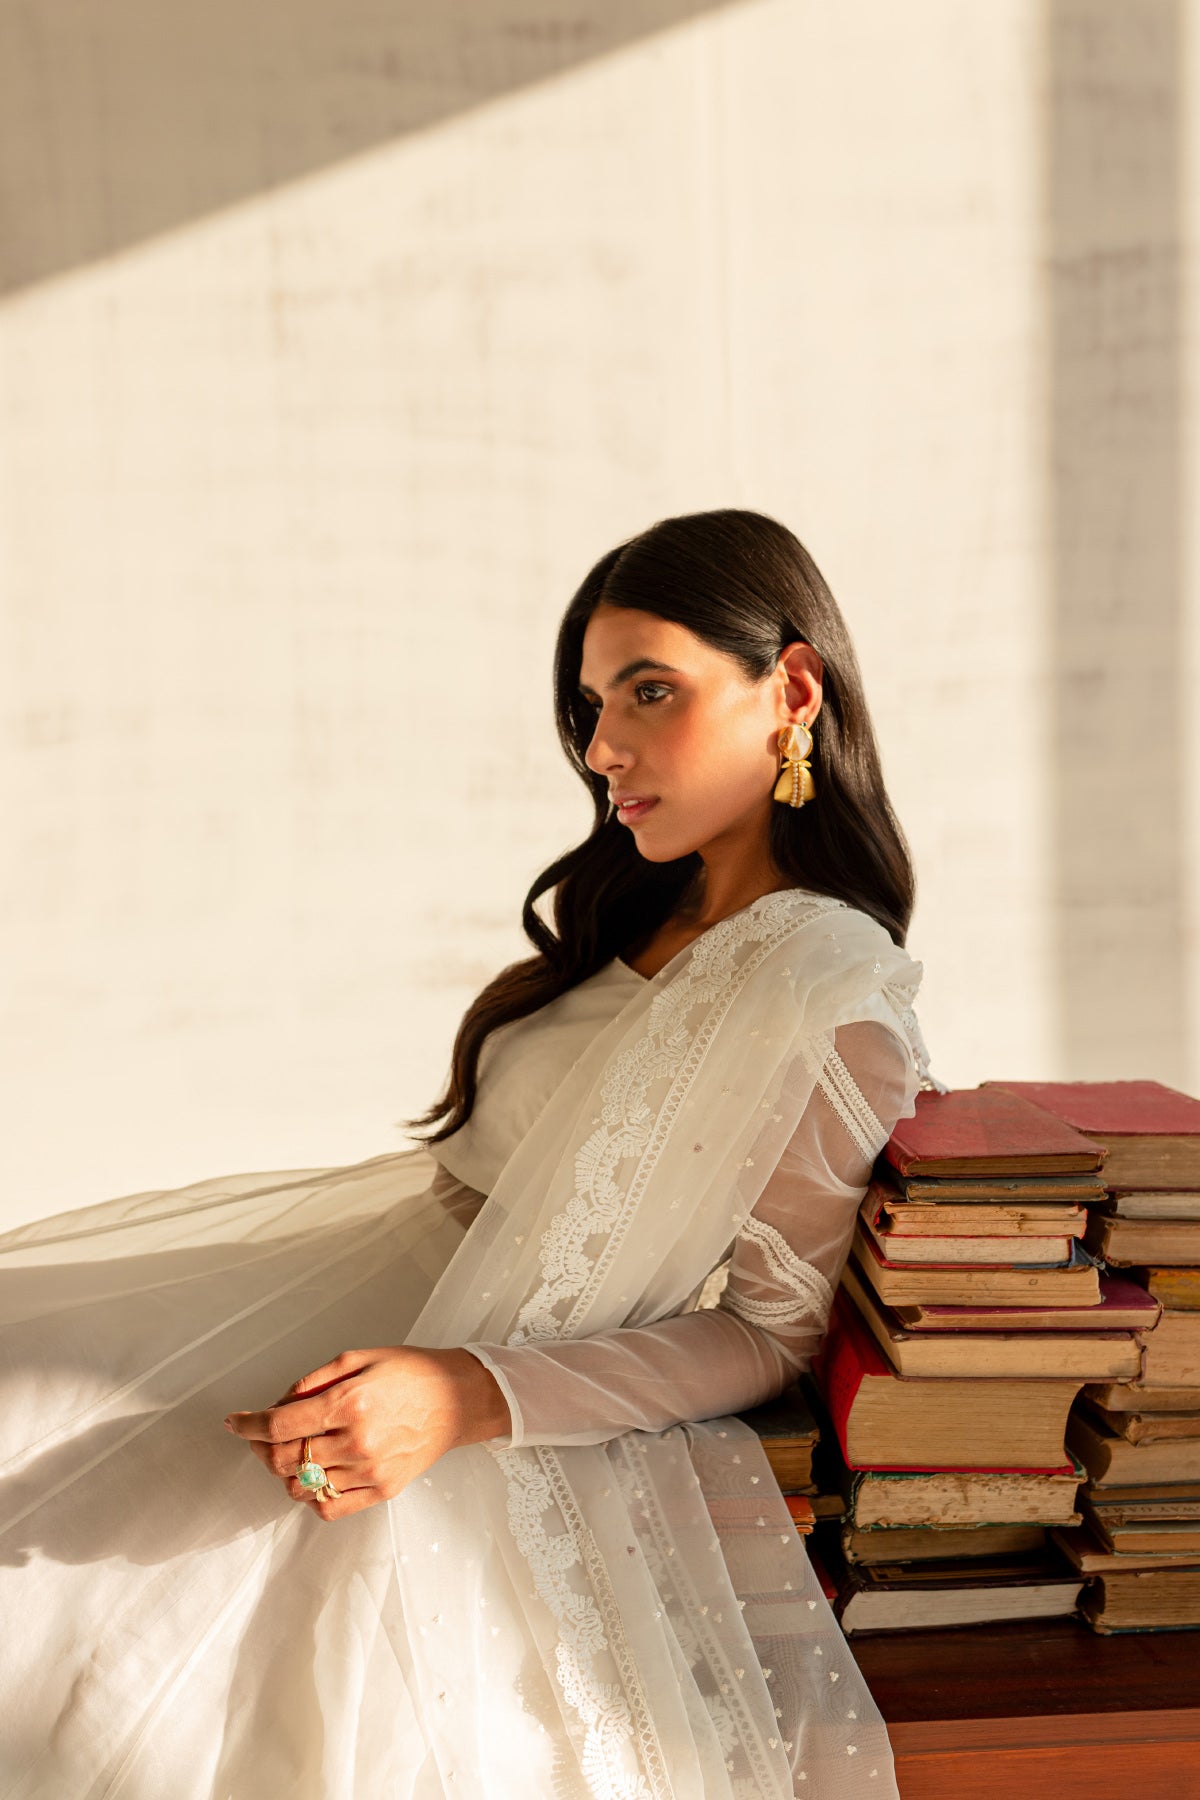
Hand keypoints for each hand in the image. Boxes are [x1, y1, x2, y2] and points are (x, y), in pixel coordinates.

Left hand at [222, 1345, 510, 1520]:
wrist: (458, 1399)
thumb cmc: (409, 1372)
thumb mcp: (359, 1358)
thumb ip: (313, 1381)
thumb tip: (277, 1405)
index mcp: (349, 1403)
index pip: (279, 1425)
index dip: (248, 1424)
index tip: (235, 1422)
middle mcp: (357, 1442)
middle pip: (283, 1460)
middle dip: (260, 1447)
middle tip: (260, 1435)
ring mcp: (369, 1472)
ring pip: (301, 1487)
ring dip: (286, 1471)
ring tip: (294, 1451)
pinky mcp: (381, 1491)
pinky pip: (329, 1507)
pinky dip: (311, 1495)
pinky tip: (316, 1474)